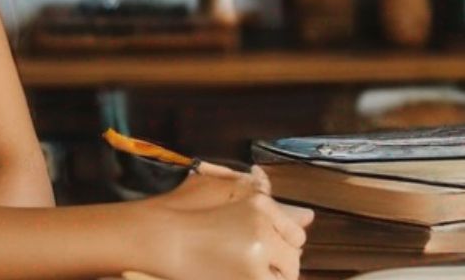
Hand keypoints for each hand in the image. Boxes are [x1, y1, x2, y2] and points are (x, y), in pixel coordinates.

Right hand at [143, 166, 313, 279]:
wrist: (156, 236)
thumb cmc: (183, 210)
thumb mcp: (226, 192)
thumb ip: (269, 205)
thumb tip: (308, 216)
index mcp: (260, 204)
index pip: (295, 234)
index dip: (282, 244)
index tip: (264, 249)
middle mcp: (263, 228)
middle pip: (294, 257)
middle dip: (279, 263)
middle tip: (249, 262)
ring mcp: (256, 257)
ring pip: (285, 276)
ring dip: (270, 275)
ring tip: (242, 268)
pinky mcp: (247, 279)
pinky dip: (260, 278)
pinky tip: (235, 273)